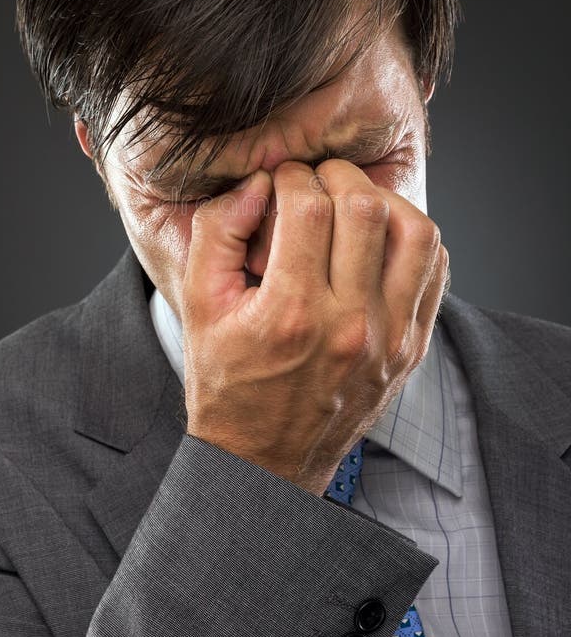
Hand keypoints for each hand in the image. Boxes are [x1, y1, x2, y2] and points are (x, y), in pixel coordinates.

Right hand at [180, 159, 448, 496]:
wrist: (265, 462)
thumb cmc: (228, 384)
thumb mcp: (200, 308)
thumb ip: (217, 234)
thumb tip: (257, 186)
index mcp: (291, 314)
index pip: (309, 209)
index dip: (292, 177)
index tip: (281, 180)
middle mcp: (350, 326)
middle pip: (365, 209)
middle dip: (337, 175)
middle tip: (316, 179)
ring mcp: (391, 339)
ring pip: (416, 233)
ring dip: (385, 201)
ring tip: (354, 201)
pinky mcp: (412, 348)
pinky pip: (435, 271)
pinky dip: (414, 239)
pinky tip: (381, 237)